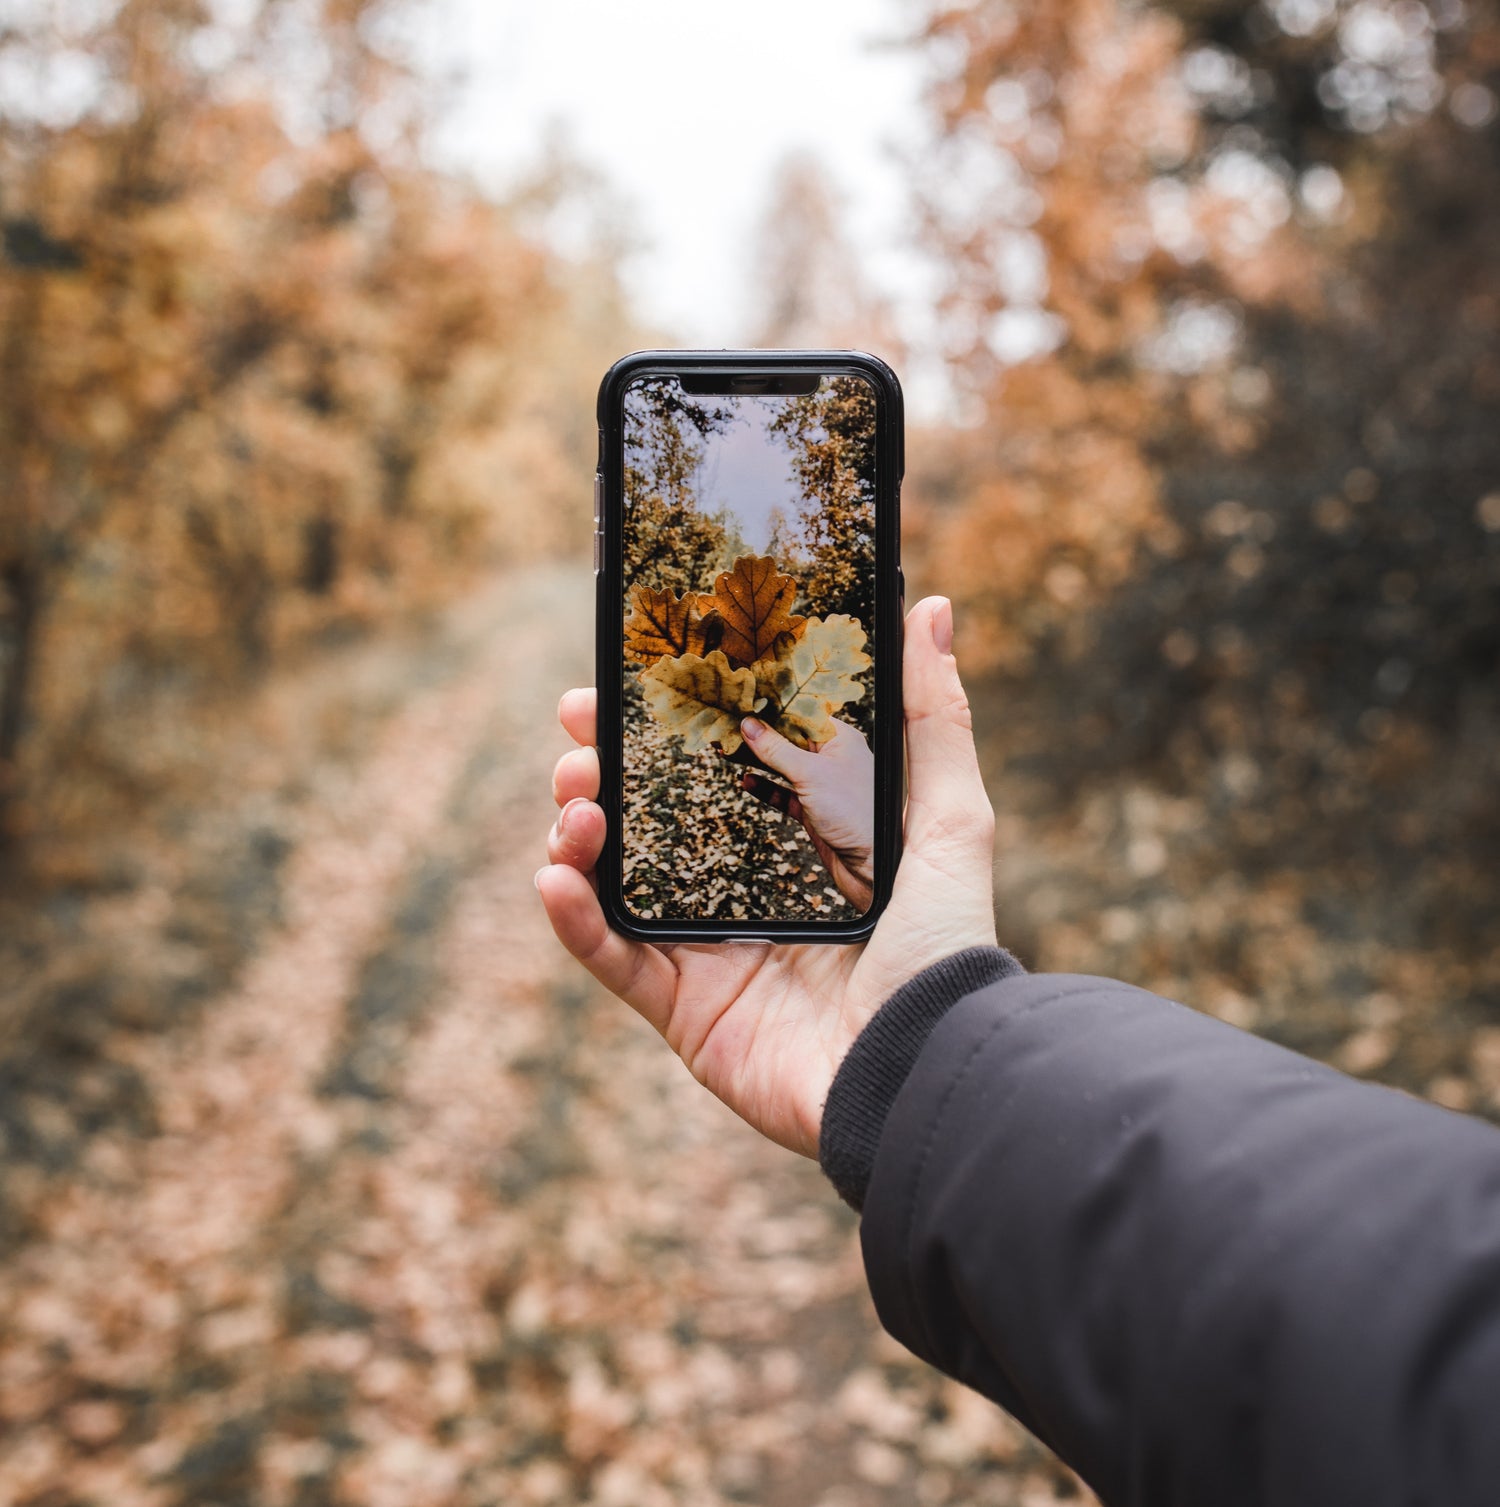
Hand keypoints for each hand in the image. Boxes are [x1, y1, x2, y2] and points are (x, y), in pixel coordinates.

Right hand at [537, 597, 996, 1157]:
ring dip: (577, 829)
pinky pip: (610, 958)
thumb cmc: (946, 946)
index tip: (630, 677)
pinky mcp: (683, 1009)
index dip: (668, 725)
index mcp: (798, 845)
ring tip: (576, 796)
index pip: (714, 769)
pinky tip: (555, 873)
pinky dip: (571, 918)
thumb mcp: (951, 818)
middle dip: (603, 767)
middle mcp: (745, 892)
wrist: (924, 1067)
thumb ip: (932, 718)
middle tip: (578, 731)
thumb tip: (933, 609)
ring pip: (614, 879)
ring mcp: (708, 951)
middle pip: (650, 818)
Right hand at [739, 717, 874, 911]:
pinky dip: (766, 788)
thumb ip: (776, 749)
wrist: (871, 866)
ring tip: (728, 750)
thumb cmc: (855, 814)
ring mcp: (822, 784)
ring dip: (758, 760)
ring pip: (783, 765)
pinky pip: (784, 793)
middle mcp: (832, 758)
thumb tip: (749, 725)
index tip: (745, 701)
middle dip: (760, 734)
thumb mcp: (810, 774)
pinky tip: (747, 782)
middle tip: (728, 725)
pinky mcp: (813, 809)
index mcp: (840, 739)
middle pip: (789, 739)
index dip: (774, 707)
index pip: (801, 714)